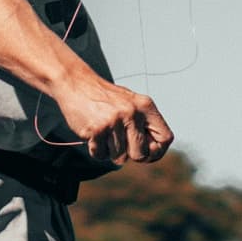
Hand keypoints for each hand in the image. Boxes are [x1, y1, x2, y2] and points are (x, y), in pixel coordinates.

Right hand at [58, 71, 173, 164]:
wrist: (76, 83)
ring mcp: (114, 121)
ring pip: (119, 157)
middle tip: (118, 141)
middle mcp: (132, 113)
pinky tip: (93, 134)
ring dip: (109, 150)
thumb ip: (143, 124)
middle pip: (140, 154)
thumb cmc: (105, 98)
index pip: (165, 138)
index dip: (157, 151)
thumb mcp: (131, 103)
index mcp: (145, 106)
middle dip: (129, 154)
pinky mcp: (97, 129)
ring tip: (104, 132)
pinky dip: (96, 150)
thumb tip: (153, 153)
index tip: (147, 152)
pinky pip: (101, 155)